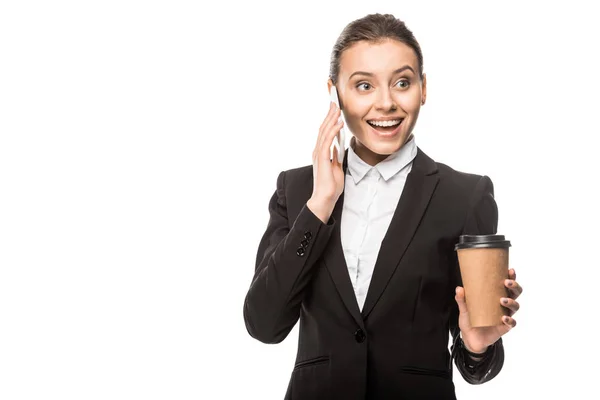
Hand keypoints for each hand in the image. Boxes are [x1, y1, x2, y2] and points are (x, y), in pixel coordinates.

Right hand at [307, 102, 344, 222]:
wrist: (325, 198)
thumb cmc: (330, 185)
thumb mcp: (336, 167)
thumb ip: (335, 156)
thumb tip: (337, 146)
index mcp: (321, 152)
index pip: (325, 132)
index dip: (329, 120)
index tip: (334, 110)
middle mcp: (317, 151)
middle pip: (323, 128)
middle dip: (329, 114)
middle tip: (335, 102)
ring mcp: (318, 154)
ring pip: (324, 132)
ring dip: (331, 119)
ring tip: (337, 108)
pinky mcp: (321, 158)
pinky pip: (327, 141)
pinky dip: (333, 131)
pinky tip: (338, 123)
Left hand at [455, 268, 522, 353]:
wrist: (470, 338)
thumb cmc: (470, 319)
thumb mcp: (464, 308)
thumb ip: (461, 299)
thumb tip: (459, 288)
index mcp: (496, 296)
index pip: (507, 285)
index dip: (511, 277)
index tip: (510, 270)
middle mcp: (504, 305)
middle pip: (516, 293)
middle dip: (514, 286)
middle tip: (506, 282)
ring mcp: (506, 315)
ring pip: (516, 306)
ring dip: (511, 302)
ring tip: (502, 300)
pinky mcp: (505, 327)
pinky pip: (512, 323)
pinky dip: (510, 320)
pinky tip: (504, 318)